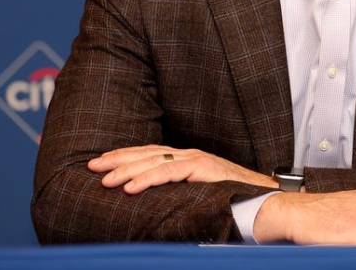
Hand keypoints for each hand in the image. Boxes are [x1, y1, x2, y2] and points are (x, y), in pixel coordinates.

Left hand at [87, 145, 276, 193]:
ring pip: (153, 161)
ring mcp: (195, 159)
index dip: (124, 156)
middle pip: (146, 153)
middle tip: (93, 167)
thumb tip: (153, 202)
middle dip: (117, 159)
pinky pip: (169, 172)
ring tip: (105, 180)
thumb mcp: (198, 192)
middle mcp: (188, 154)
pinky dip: (147, 179)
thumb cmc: (232, 198)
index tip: (101, 163)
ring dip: (126, 170)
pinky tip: (130, 188)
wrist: (263, 196)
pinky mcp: (202, 168)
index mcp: (185, 158)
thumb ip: (178, 191)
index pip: (148, 153)